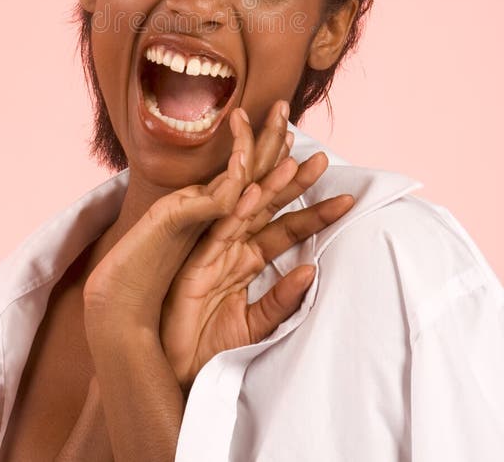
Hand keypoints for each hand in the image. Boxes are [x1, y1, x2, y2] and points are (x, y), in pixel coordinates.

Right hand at [159, 101, 354, 389]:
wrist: (174, 367)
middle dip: (293, 177)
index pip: (287, 228)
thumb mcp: (255, 324)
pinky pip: (220, 231)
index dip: (315, 212)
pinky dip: (236, 211)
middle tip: (321, 155)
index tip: (347, 198)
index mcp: (247, 258)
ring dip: (270, 183)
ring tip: (295, 160)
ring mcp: (215, 249)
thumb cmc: (209, 344)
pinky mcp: (197, 261)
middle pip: (268, 205)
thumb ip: (282, 299)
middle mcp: (233, 245)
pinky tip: (253, 191)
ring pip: (246, 208)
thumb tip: (312, 271)